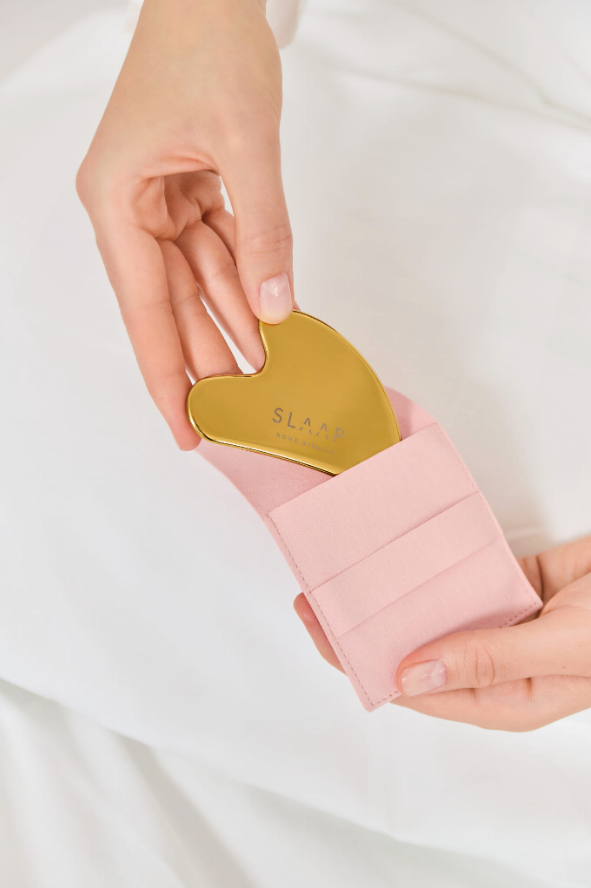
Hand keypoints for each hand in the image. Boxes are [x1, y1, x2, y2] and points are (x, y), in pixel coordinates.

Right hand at [76, 0, 292, 448]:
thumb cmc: (209, 43)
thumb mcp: (246, 143)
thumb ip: (264, 231)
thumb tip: (277, 308)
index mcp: (117, 201)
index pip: (145, 311)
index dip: (168, 376)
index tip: (186, 429)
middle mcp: (129, 209)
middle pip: (170, 306)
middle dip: (207, 358)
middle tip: (239, 414)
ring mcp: (157, 202)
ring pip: (196, 282)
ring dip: (230, 323)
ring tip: (262, 375)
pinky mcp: (186, 191)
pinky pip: (216, 249)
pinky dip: (242, 279)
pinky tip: (266, 315)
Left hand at [295, 533, 590, 729]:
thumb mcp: (561, 651)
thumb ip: (488, 659)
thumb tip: (412, 673)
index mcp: (501, 697)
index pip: (413, 686)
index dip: (363, 661)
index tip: (322, 628)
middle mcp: (494, 662)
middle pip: (415, 646)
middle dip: (367, 624)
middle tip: (318, 592)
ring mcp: (503, 621)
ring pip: (436, 608)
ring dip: (396, 591)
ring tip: (349, 568)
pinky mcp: (515, 585)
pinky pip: (464, 574)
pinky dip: (436, 563)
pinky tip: (402, 549)